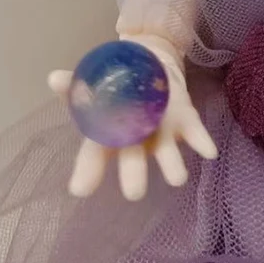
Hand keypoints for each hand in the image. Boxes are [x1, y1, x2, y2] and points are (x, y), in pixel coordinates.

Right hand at [48, 36, 217, 199]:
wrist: (151, 70)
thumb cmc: (119, 88)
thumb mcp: (96, 84)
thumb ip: (76, 85)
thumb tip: (53, 78)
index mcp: (111, 135)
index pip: (95, 154)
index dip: (88, 171)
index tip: (80, 189)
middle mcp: (138, 140)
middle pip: (134, 159)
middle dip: (135, 174)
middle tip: (134, 193)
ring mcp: (163, 133)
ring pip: (167, 152)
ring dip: (172, 165)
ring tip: (177, 179)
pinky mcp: (185, 121)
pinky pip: (196, 133)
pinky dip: (202, 141)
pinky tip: (210, 152)